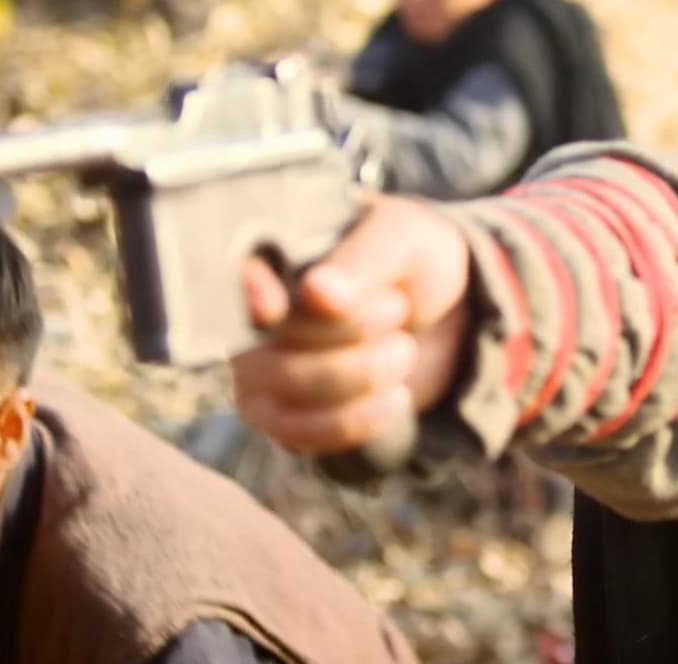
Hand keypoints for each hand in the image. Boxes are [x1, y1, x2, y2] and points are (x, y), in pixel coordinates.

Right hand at [231, 196, 473, 454]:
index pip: (234, 279)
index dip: (245, 297)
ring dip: (357, 380)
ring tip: (405, 351)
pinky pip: (298, 435)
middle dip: (346, 336)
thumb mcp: (403, 241)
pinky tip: (397, 398)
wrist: (444, 312)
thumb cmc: (413, 261)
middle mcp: (250, 316)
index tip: (271, 309)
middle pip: (266, 347)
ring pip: (282, 397)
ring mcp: (260, 370)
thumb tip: (315, 293)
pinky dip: (355, 421)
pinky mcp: (284, 415)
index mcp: (272, 256)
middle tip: (399, 309)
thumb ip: (361, 261)